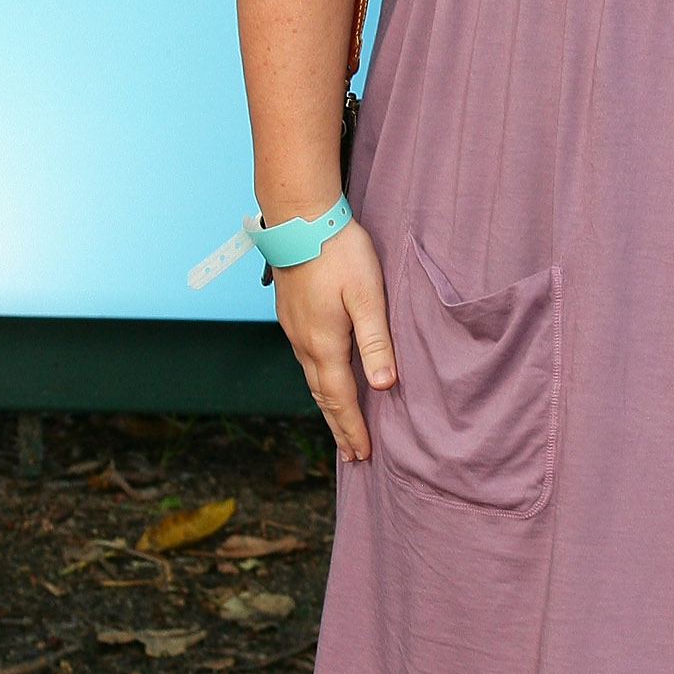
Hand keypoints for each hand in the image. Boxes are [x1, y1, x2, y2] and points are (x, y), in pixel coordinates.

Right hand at [270, 220, 396, 460]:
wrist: (300, 218)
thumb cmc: (340, 253)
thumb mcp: (368, 296)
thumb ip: (376, 342)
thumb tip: (382, 386)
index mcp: (324, 344)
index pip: (340, 399)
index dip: (352, 428)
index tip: (363, 455)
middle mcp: (304, 342)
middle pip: (322, 396)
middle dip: (339, 426)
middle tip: (353, 455)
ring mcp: (294, 328)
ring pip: (311, 379)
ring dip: (327, 406)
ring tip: (340, 426)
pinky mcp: (291, 314)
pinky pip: (306, 360)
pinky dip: (318, 382)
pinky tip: (325, 380)